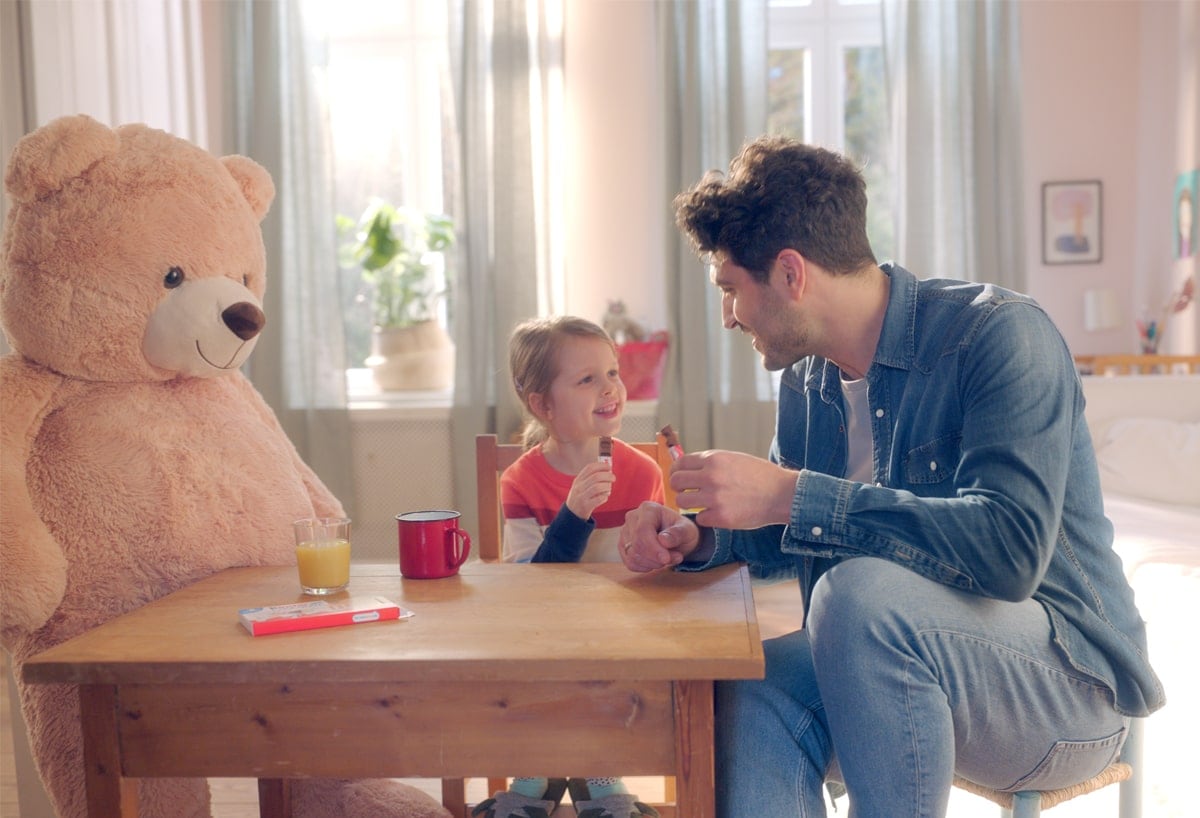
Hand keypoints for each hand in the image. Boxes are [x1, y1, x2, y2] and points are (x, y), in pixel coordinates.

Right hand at [565, 461, 614, 519]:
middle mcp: (579, 487)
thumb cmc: (580, 498)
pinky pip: (599, 499)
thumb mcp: (580, 486)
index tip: (609, 467)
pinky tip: (605, 497)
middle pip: (596, 477)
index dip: (601, 465)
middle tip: (613, 478)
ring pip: (598, 487)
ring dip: (607, 486)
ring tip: (609, 488)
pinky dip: (605, 497)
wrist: (571, 515)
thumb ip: (590, 478)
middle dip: (608, 476)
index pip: (590, 468)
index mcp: (578, 480)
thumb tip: (607, 470)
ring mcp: (582, 496)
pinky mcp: (586, 506)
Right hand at [619, 501, 699, 570]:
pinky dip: (644, 567)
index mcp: (648, 509)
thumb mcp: (687, 531)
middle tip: (671, 559)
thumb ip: (678, 534)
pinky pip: (629, 562)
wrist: (676, 538)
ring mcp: (625, 532)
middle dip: (655, 558)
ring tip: (666, 559)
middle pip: (636, 544)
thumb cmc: (682, 531)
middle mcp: (632, 517)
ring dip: (651, 563)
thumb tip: (663, 540)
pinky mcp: (623, 545)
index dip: (653, 548)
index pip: (643, 530)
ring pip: (632, 555)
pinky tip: (655, 562)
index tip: (666, 559)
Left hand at [670, 450, 798, 529]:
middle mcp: (711, 477)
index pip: (680, 464)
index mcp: (714, 459)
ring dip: (689, 504)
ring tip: (701, 503)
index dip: (677, 471)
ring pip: (682, 502)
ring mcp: (714, 498)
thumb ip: (710, 462)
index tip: (680, 477)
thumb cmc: (759, 475)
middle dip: (679, 488)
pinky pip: (699, 518)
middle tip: (688, 492)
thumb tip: (685, 464)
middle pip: (675, 483)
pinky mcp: (720, 517)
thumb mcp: (733, 459)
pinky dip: (706, 517)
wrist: (781, 494)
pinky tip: (717, 513)